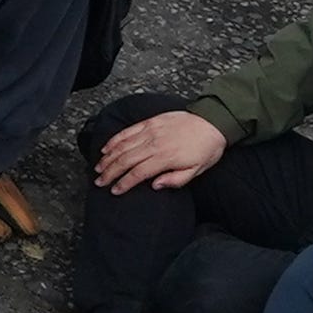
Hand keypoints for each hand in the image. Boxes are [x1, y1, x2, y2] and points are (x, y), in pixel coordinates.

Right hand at [93, 108, 226, 196]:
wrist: (213, 122)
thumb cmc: (206, 148)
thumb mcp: (197, 170)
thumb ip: (175, 180)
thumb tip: (155, 185)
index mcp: (165, 158)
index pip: (138, 173)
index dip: (124, 183)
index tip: (115, 190)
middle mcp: (154, 143)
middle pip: (125, 160)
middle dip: (110, 172)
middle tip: (100, 182)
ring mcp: (150, 131)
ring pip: (123, 146)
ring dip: (108, 158)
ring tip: (99, 168)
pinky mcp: (150, 122)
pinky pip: (128, 131)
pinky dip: (115, 140)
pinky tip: (106, 147)